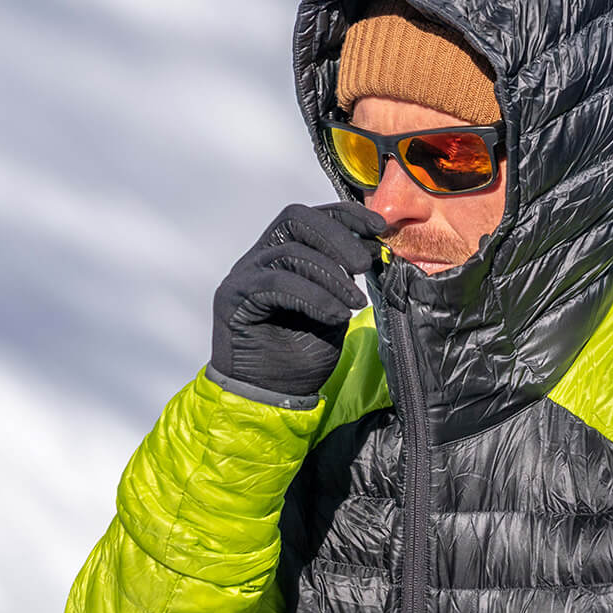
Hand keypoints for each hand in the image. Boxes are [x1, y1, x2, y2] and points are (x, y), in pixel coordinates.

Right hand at [208, 201, 384, 397]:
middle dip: (337, 237)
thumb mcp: (336, 312)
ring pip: (290, 252)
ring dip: (331, 275)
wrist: (272, 396)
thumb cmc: (301, 356)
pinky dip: (313, 295)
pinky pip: (277, 282)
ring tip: (354, 303)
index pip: (312, 217)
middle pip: (296, 219)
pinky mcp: (234, 297)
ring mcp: (245, 274)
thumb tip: (372, 250)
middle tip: (365, 265)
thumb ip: (345, 282)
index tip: (378, 227)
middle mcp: (261, 257)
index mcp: (284, 254)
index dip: (345, 216)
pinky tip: (336, 315)